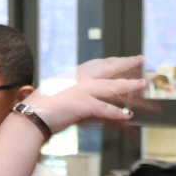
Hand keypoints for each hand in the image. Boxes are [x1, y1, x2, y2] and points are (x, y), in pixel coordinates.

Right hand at [21, 56, 146, 133]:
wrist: (32, 114)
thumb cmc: (38, 107)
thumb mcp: (54, 94)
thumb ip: (67, 93)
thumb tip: (73, 98)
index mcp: (73, 75)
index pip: (96, 64)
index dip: (111, 61)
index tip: (121, 59)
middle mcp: (80, 79)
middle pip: (108, 68)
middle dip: (126, 62)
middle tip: (140, 59)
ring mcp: (83, 91)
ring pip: (112, 86)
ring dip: (129, 85)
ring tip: (143, 84)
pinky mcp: (84, 105)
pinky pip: (106, 109)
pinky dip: (117, 113)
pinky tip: (128, 116)